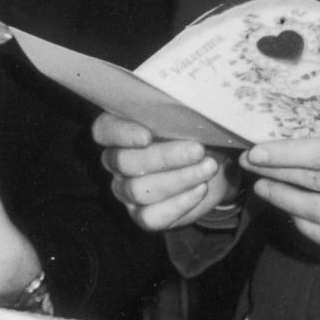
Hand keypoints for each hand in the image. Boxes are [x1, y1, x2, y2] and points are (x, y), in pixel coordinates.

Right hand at [92, 113, 233, 232]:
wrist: (215, 163)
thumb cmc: (196, 131)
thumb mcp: (190, 114)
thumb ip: (181, 108)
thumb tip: (192, 103)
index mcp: (119, 130)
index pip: (104, 130)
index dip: (122, 134)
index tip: (148, 135)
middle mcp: (116, 161)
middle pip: (126, 163)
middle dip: (165, 157)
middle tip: (198, 150)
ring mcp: (126, 190)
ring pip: (139, 190)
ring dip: (179, 179)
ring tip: (208, 168)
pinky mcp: (142, 215)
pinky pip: (151, 216)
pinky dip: (179, 203)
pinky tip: (200, 189)